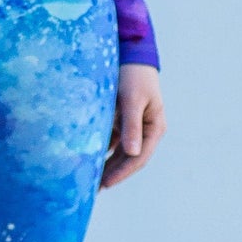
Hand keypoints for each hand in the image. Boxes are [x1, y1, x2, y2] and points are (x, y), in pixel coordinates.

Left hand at [101, 63, 165, 187]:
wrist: (130, 52)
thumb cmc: (134, 75)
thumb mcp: (132, 100)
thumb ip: (131, 126)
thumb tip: (132, 153)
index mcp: (154, 128)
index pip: (138, 158)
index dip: (122, 173)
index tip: (105, 183)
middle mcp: (145, 131)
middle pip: (128, 158)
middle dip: (112, 173)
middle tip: (93, 189)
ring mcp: (132, 126)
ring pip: (118, 152)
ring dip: (106, 164)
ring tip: (89, 179)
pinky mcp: (120, 120)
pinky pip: (110, 140)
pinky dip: (101, 149)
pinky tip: (87, 159)